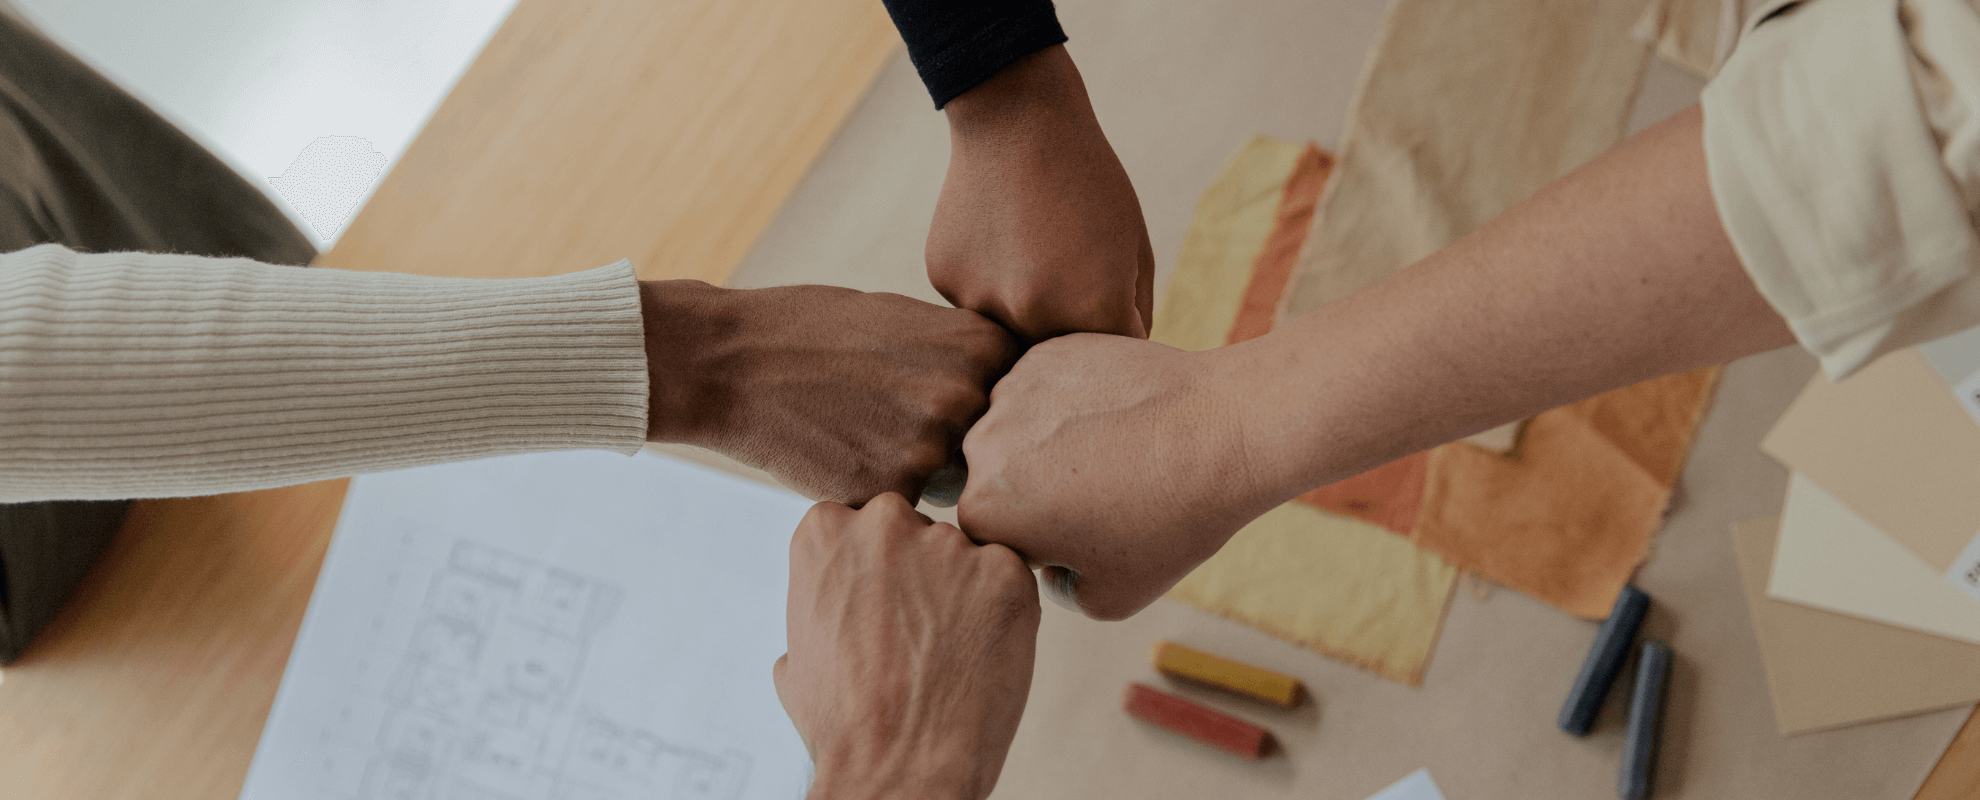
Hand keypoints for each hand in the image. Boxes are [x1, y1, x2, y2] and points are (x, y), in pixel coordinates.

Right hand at [640, 281, 1015, 504]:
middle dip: (966, 445)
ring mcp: (933, 446)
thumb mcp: (908, 320)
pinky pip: (915, 506)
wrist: (736, 363)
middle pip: (1000, 446)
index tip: (957, 401)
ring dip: (930, 474)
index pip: (1028, 397)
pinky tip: (849, 458)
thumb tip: (1015, 397)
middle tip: (906, 427)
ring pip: (959, 482)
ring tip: (874, 439)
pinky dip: (889, 493)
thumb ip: (966, 358)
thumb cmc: (819, 332)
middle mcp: (969, 394)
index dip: (995, 405)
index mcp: (982, 345)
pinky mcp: (893, 489)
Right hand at [776, 493, 1039, 799]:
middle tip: (919, 633)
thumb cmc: (844, 722)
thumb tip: (839, 603)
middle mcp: (885, 520)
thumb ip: (821, 600)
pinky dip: (1003, 610)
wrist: (898, 767)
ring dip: (963, 591)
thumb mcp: (797, 651)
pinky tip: (982, 653)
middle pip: (914, 529)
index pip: (863, 525)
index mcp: (826, 529)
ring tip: (950, 652)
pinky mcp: (1005, 570)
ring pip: (964, 555)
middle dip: (920, 572)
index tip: (881, 609)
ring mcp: (947, 542)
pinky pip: (1008, 577)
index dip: (877, 572)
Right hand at [930, 45, 1154, 345]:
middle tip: (1065, 272)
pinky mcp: (946, 283)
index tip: (1110, 308)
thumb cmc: (1090, 181)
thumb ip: (1131, 316)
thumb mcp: (1134, 250)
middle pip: (1054, 357)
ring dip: (1021, 309)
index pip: (1110, 363)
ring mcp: (982, 304)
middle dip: (1065, 328)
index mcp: (1092, 314)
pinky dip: (987, 281)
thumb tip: (1114, 369)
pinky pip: (974, 302)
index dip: (1113, 337)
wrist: (1016, 120)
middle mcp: (1033, 320)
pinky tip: (997, 235)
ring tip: (1030, 249)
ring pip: (1008, 332)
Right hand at [958, 334, 1276, 620]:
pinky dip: (1074, 401)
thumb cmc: (1168, 521)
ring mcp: (1013, 389)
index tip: (1090, 536)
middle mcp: (981, 445)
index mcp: (983, 510)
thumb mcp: (1110, 597)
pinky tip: (1121, 415)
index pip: (993, 534)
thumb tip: (1049, 561)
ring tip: (1116, 452)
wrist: (1222, 431)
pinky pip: (1047, 386)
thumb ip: (1057, 590)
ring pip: (1019, 427)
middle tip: (1105, 493)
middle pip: (997, 478)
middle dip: (1035, 489)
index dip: (1041, 543)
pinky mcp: (1047, 351)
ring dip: (1049, 440)